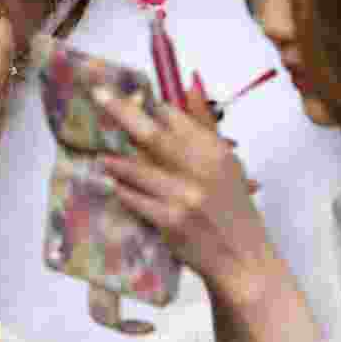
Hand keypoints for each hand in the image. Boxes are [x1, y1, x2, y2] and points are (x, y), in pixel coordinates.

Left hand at [92, 78, 275, 295]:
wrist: (243, 259)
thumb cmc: (233, 208)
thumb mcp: (228, 163)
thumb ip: (205, 123)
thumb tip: (190, 82)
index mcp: (215, 151)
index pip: (175, 116)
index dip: (149, 104)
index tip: (128, 94)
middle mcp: (200, 169)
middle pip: (153, 134)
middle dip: (122, 111)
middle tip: (97, 95)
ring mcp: (184, 196)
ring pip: (138, 168)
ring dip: (115, 160)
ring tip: (100, 156)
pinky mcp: (171, 221)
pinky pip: (136, 199)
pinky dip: (123, 190)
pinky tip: (113, 186)